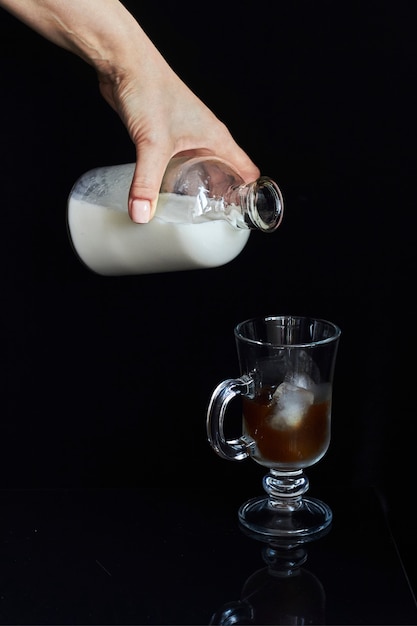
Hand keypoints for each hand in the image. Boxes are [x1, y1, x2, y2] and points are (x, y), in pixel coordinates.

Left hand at [97, 37, 259, 221]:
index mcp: (216, 138)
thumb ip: (147, 183)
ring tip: (191, 214)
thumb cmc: (149, 91)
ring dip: (200, 191)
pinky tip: (167, 192)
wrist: (124, 64)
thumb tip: (142, 214)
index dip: (249, 196)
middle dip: (222, 200)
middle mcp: (207, 138)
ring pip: (203, 170)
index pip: (247, 171)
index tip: (242, 217)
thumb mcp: (152, 144)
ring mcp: (188, 137)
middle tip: (211, 223)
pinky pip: (182, 164)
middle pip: (227, 175)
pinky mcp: (168, 136)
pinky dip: (180, 181)